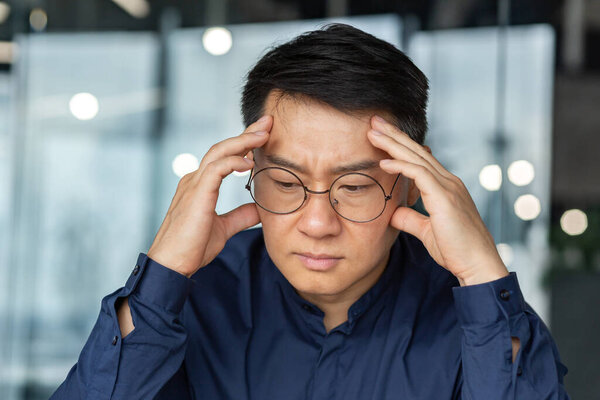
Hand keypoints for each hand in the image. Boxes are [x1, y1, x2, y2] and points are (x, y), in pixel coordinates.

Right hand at [147, 116, 272, 276]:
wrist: (171, 265)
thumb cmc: (192, 248)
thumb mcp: (224, 228)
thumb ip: (240, 216)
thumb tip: (259, 209)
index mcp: (200, 185)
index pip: (224, 156)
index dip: (244, 144)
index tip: (264, 135)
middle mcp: (195, 179)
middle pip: (223, 147)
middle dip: (247, 133)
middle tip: (268, 121)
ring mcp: (193, 184)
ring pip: (219, 152)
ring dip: (243, 141)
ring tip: (264, 133)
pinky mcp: (196, 194)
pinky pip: (216, 170)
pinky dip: (233, 162)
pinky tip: (249, 161)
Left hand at [368, 116, 507, 285]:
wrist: (478, 265)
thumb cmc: (456, 250)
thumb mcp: (427, 231)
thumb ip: (411, 219)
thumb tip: (393, 212)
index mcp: (445, 187)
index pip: (419, 159)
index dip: (399, 146)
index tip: (380, 135)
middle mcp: (448, 181)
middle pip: (416, 151)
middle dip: (394, 135)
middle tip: (374, 121)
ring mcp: (449, 187)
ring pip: (416, 157)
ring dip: (393, 143)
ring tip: (372, 131)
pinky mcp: (445, 197)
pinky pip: (420, 174)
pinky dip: (401, 166)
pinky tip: (383, 162)